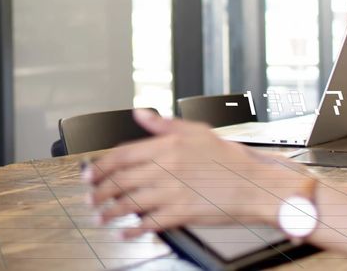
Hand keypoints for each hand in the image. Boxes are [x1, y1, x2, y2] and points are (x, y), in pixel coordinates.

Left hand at [88, 110, 308, 237]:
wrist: (256, 185)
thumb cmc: (230, 160)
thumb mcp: (197, 131)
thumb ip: (163, 124)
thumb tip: (140, 114)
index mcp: (167, 147)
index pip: (122, 155)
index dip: (101, 166)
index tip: (90, 173)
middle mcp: (166, 169)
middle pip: (121, 180)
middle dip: (100, 191)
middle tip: (90, 198)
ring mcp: (172, 192)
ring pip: (130, 202)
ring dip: (110, 211)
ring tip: (100, 216)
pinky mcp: (182, 213)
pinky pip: (150, 222)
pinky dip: (134, 229)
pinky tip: (125, 233)